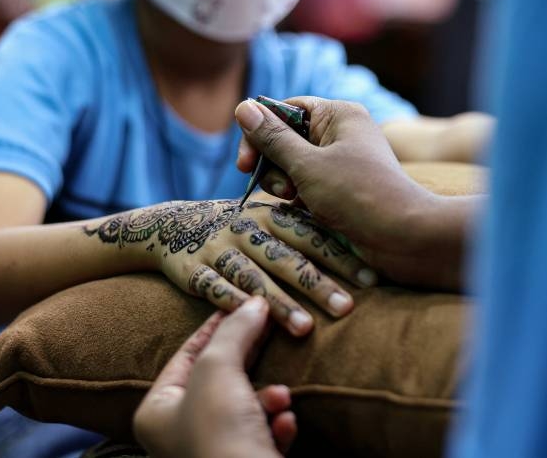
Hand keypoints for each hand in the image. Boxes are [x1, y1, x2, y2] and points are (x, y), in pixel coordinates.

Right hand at [83, 199, 375, 335]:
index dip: (341, 257)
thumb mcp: (272, 219)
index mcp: (272, 215)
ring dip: (280, 304)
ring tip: (306, 330)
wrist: (175, 225)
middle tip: (348, 309)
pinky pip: (212, 288)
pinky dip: (230, 304)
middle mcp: (247, 230)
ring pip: (253, 278)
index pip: (313, 236)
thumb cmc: (243, 228)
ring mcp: (219, 249)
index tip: (371, 279)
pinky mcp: (192, 269)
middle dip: (318, 285)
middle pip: (288, 259)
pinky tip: (249, 322)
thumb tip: (363, 243)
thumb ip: (309, 229)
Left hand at [134, 300, 294, 457]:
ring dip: (268, 396)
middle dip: (249, 357)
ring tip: (279, 397)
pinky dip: (278, 422)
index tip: (244, 303)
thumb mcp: (218, 369)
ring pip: (247, 404)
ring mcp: (215, 449)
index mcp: (158, 411)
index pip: (187, 354)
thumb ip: (234, 332)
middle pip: (220, 376)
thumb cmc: (219, 434)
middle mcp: (182, 431)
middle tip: (270, 325)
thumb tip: (254, 303)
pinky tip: (285, 422)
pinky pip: (266, 430)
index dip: (216, 326)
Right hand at [234, 98, 470, 287]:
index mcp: (339, 114)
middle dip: (273, 164)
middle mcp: (341, 133)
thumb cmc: (358, 195)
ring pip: (293, 165)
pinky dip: (299, 197)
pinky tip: (302, 210)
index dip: (261, 132)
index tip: (244, 163)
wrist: (404, 236)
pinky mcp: (342, 187)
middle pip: (286, 137)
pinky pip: (307, 184)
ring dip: (284, 183)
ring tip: (293, 199)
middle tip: (277, 188)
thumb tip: (242, 107)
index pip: (286, 109)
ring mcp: (342, 161)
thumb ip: (273, 139)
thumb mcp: (307, 166)